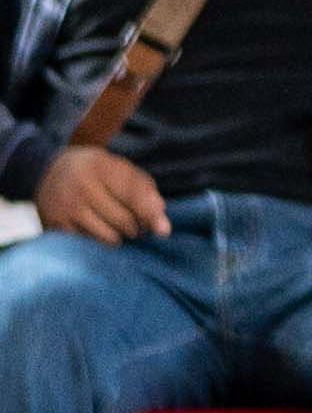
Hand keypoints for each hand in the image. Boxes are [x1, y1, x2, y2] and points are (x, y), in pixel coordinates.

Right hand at [33, 144, 168, 242]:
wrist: (47, 171)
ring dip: (121, 239)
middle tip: (136, 226)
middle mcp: (81, 186)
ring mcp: (65, 207)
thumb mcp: (122, 171)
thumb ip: (147, 194)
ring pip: (109, 239)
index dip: (151, 216)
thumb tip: (163, 229)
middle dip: (137, 229)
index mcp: (101, 167)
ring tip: (119, 229)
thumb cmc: (97, 173)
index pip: (136, 198)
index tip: (161, 229)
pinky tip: (99, 232)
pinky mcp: (55, 225)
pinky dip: (100, 243)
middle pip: (125, 223)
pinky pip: (90, 246)